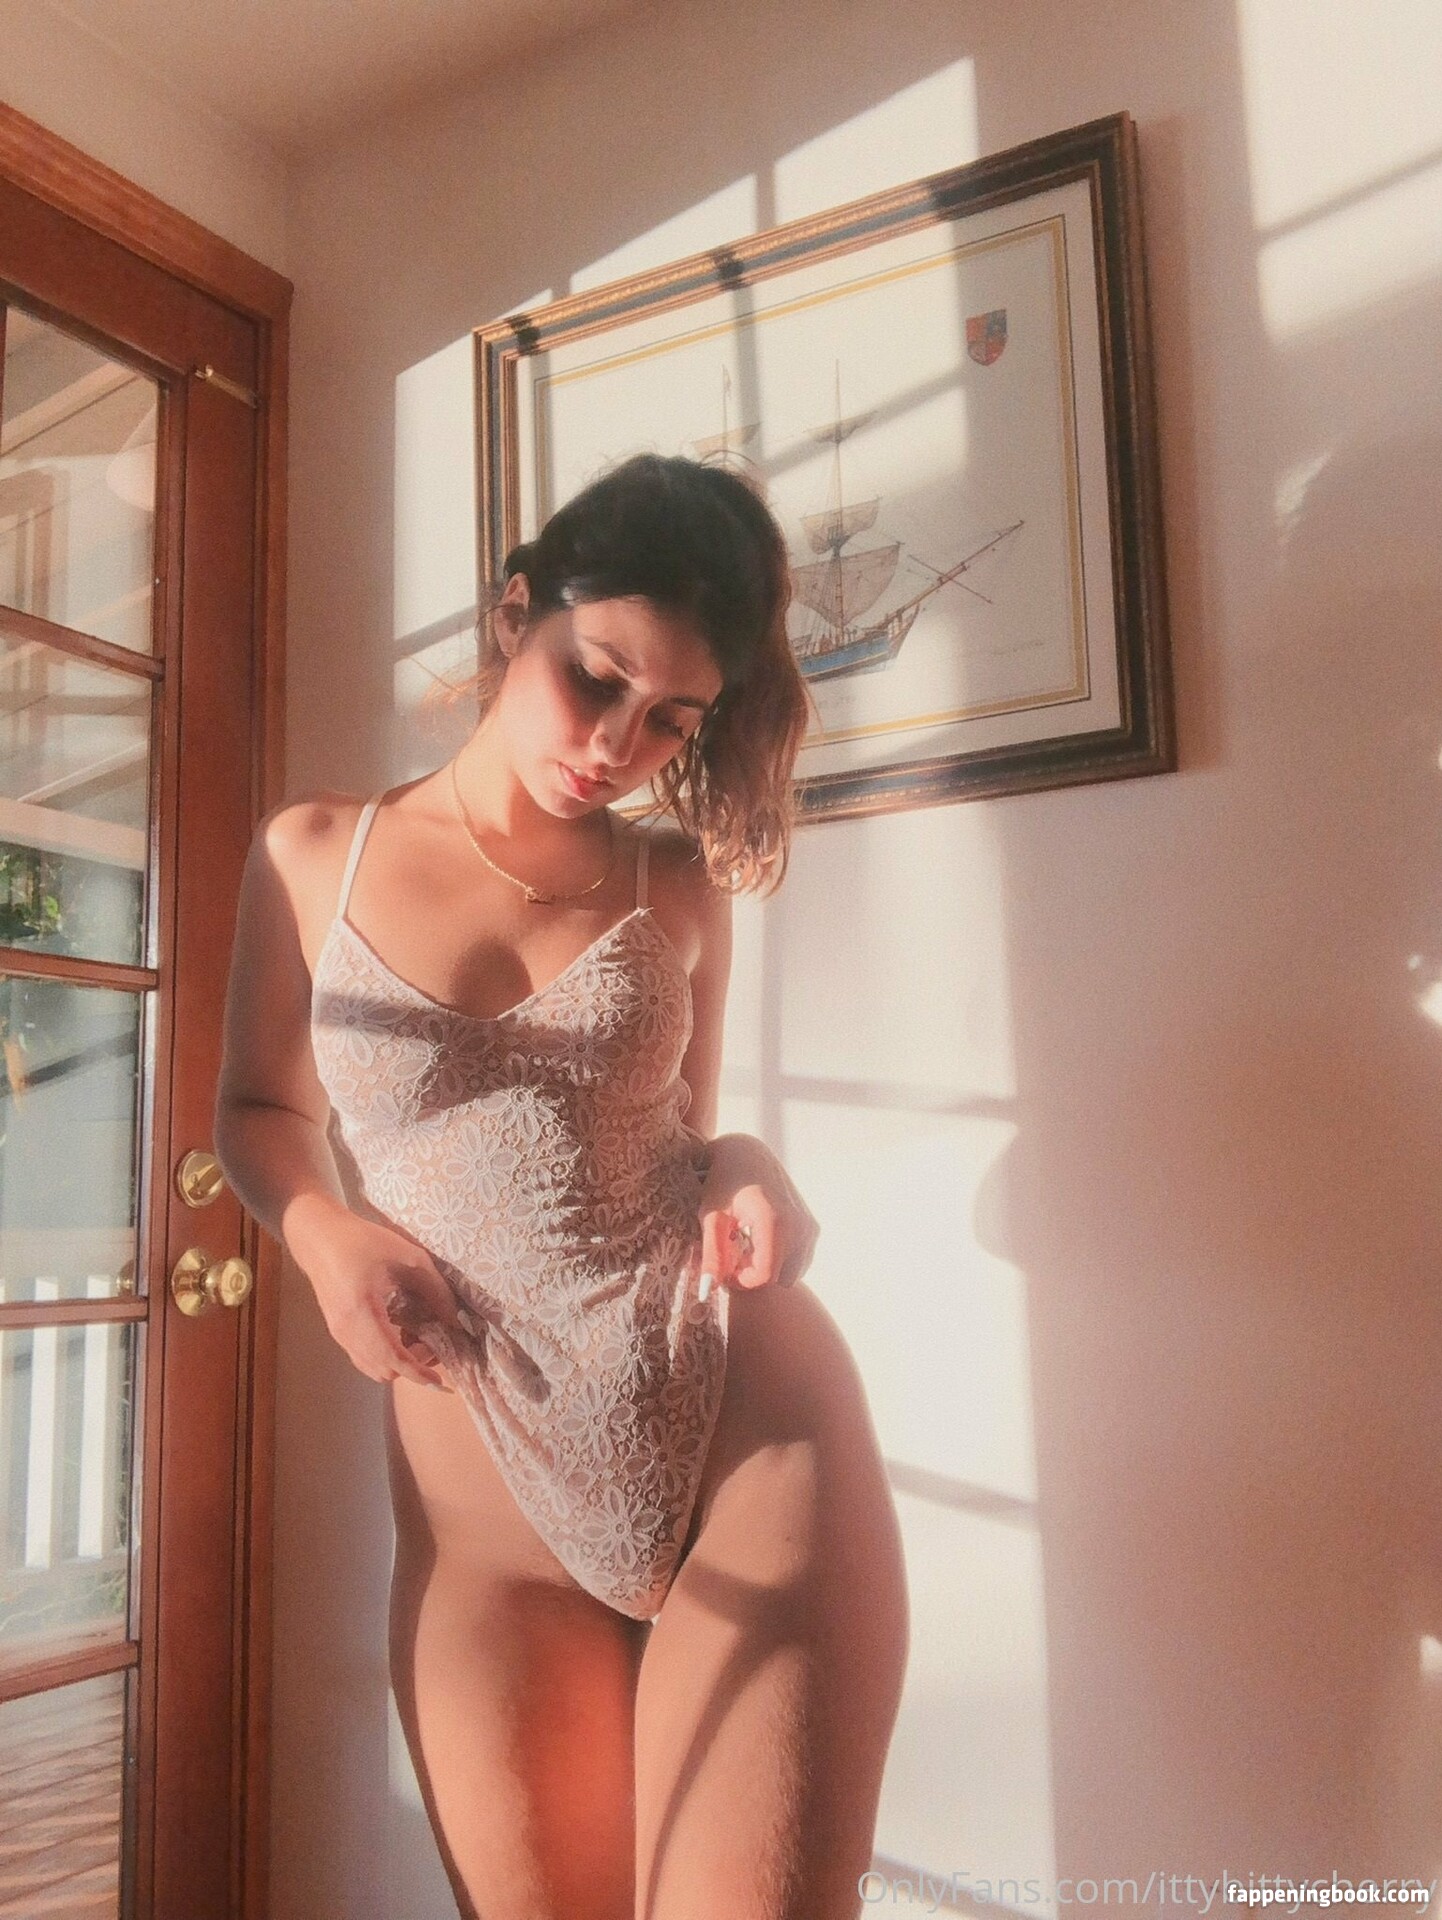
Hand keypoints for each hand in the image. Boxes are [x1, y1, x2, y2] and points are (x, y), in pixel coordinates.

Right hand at [284, 1195, 459, 1387]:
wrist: (320, 1237)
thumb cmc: (363, 1241)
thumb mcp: (409, 1258)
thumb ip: (435, 1290)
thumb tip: (456, 1320)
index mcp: (362, 1312)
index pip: (393, 1358)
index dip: (417, 1372)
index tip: (439, 1379)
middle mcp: (346, 1331)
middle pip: (383, 1371)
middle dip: (411, 1365)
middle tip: (432, 1340)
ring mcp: (338, 1334)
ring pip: (371, 1367)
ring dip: (397, 1361)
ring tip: (417, 1335)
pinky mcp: (336, 1331)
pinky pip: (363, 1357)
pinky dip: (384, 1354)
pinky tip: (399, 1330)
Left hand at [696, 1133, 818, 1295]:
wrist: (748, 1154)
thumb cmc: (724, 1183)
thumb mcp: (712, 1217)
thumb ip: (712, 1256)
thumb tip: (706, 1293)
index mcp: (774, 1223)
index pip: (763, 1277)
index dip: (740, 1281)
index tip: (724, 1267)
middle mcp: (799, 1227)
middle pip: (776, 1278)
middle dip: (753, 1275)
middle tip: (731, 1256)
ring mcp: (809, 1227)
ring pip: (789, 1274)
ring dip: (767, 1269)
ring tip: (745, 1247)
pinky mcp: (812, 1228)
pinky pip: (798, 1262)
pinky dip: (780, 1260)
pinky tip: (761, 1241)